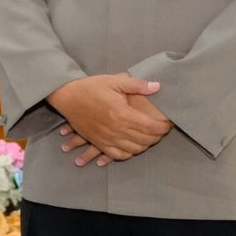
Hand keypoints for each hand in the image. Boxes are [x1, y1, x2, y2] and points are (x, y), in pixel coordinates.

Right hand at [48, 75, 171, 165]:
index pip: (152, 127)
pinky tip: (134, 146)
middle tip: (161, 128)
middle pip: (146, 140)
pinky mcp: (99, 143)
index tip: (169, 122)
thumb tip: (157, 87)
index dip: (164, 126)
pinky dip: (130, 153)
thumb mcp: (114, 81)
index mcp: (122, 114)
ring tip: (150, 136)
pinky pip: (119, 155)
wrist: (67, 96)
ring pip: (135, 149)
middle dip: (158, 135)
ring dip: (146, 144)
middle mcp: (116, 130)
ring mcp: (107, 138)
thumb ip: (137, 84)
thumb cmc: (91, 87)